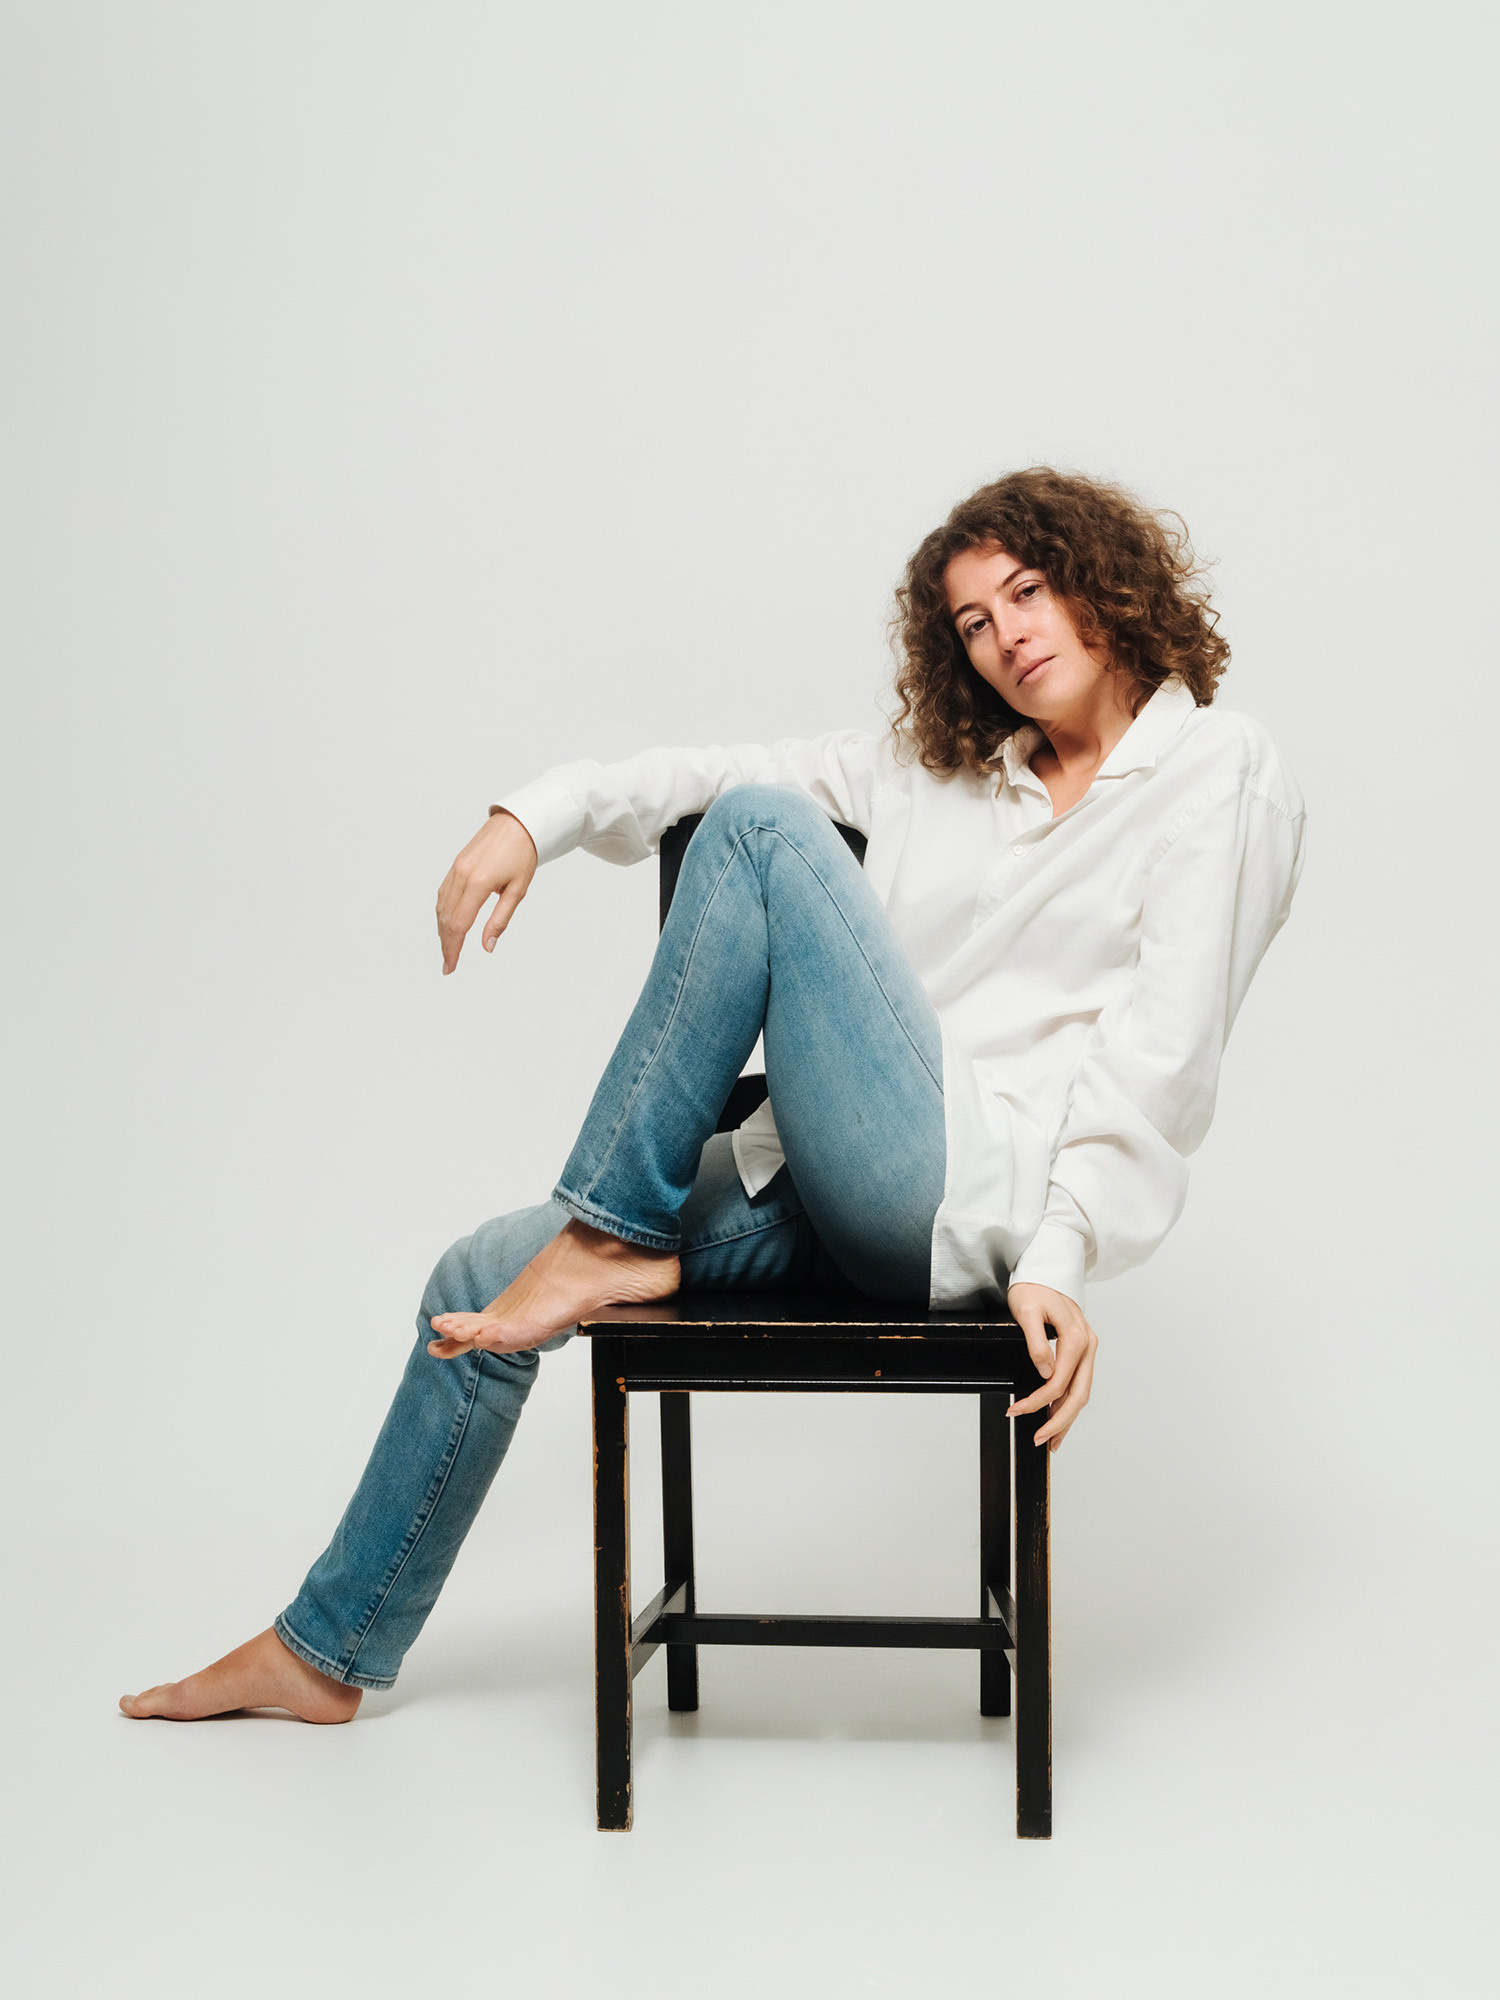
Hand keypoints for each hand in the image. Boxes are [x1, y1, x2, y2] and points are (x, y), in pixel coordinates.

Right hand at [435, 809, 537, 972]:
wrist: (518, 822)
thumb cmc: (523, 854)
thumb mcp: (518, 890)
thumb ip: (500, 920)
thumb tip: (487, 946)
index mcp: (478, 882)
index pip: (458, 925)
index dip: (453, 949)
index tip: (451, 966)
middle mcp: (461, 875)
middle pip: (446, 918)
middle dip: (445, 944)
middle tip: (448, 965)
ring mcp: (455, 869)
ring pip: (441, 906)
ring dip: (442, 930)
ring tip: (448, 949)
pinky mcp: (455, 864)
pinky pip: (443, 893)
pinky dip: (443, 912)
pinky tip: (447, 923)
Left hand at [1006, 1282, 1097, 1452]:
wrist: (1043, 1270)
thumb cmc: (1033, 1287)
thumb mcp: (1026, 1311)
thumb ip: (1036, 1342)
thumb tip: (1045, 1372)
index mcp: (1077, 1337)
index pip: (1059, 1382)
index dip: (1038, 1402)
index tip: (1016, 1412)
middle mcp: (1088, 1345)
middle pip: (1078, 1394)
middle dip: (1059, 1421)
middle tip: (1040, 1440)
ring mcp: (1088, 1349)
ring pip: (1081, 1392)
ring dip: (1066, 1418)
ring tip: (1050, 1440)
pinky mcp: (1082, 1351)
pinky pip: (1078, 1383)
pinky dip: (1069, 1403)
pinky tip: (1058, 1418)